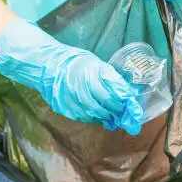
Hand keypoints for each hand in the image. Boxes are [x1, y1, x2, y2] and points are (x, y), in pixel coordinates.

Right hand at [0, 18, 142, 134]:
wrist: (49, 66)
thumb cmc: (76, 63)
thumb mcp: (96, 64)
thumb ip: (110, 78)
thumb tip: (126, 92)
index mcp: (91, 74)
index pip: (113, 93)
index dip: (124, 102)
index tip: (132, 108)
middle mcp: (81, 88)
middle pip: (105, 105)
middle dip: (117, 111)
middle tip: (124, 113)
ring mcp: (71, 99)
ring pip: (94, 114)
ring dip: (106, 117)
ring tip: (113, 116)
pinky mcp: (65, 107)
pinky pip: (83, 116)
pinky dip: (93, 118)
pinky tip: (98, 116)